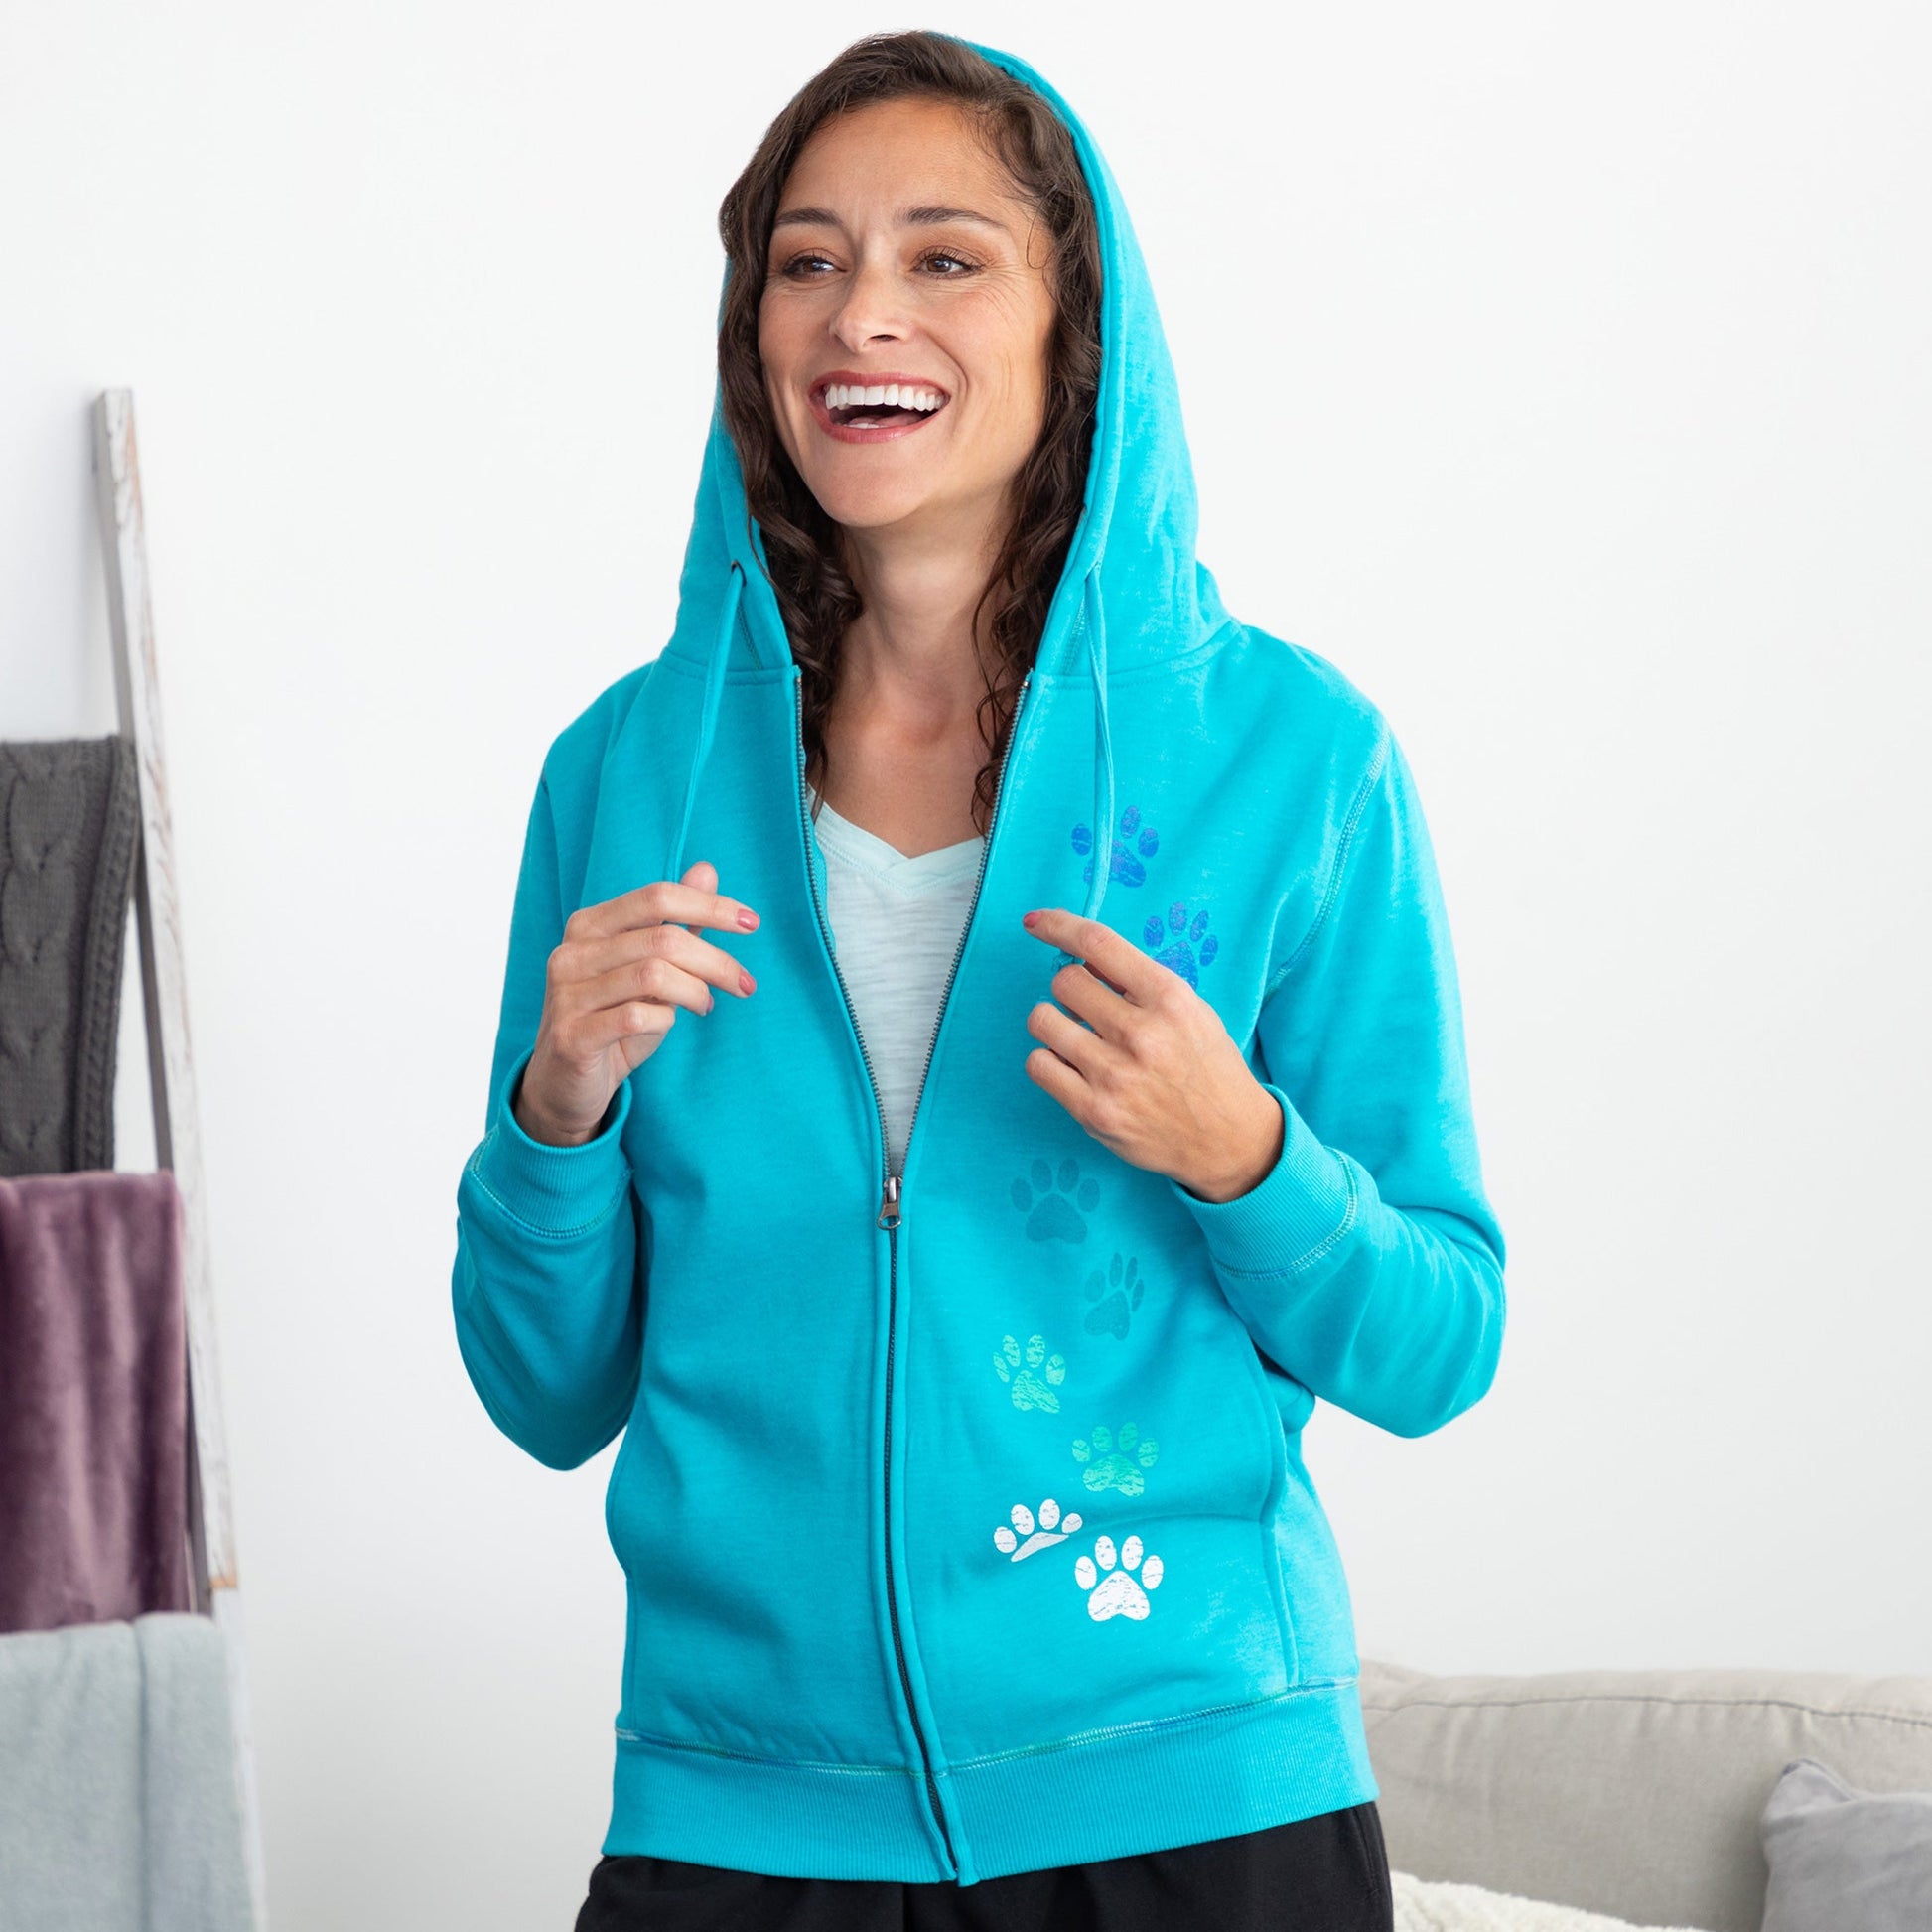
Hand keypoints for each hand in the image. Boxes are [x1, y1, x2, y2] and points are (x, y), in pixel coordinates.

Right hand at [516, 859, 759, 1145]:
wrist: (566, 1083)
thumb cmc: (614, 1019)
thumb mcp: (649, 969)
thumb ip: (676, 923)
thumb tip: (706, 869)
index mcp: (589, 926)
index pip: (656, 897)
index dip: (709, 905)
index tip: (751, 922)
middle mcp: (572, 952)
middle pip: (663, 939)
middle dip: (716, 961)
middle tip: (744, 983)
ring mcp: (567, 994)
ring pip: (653, 975)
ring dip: (696, 991)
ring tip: (706, 1005)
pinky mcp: (572, 1035)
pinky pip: (636, 1016)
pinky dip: (665, 1020)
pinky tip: (668, 1024)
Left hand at [1018, 908, 1283, 1202]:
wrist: (1229, 1141)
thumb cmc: (1207, 1069)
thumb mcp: (1191, 1011)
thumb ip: (1140, 984)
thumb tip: (1083, 960)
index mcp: (1168, 997)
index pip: (1098, 944)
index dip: (1058, 926)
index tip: (1034, 923)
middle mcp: (1140, 1032)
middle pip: (1064, 982)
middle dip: (1071, 991)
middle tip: (1089, 1011)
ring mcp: (1114, 1074)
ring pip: (1042, 1021)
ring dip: (1054, 1025)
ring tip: (1079, 1040)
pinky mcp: (1093, 1111)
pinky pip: (1038, 1065)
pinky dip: (1048, 1062)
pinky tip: (1072, 1068)